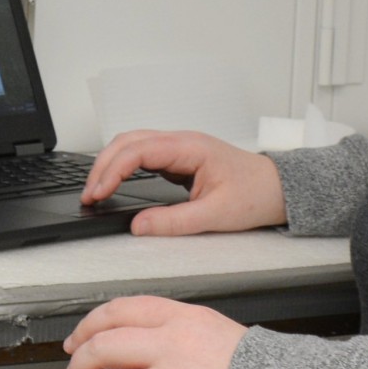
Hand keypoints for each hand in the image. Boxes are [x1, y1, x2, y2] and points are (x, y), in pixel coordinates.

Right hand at [82, 129, 287, 235]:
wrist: (278, 188)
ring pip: (131, 145)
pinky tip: (115, 184)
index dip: (112, 172)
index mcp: (189, 148)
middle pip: (127, 142)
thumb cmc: (255, 194)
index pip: (137, 151)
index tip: (98, 194)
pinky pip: (141, 155)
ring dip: (109, 164)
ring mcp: (178, 147)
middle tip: (89, 196)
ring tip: (96, 190)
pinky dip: (122, 167)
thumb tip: (138, 226)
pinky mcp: (178, 158)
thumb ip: (174, 222)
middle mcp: (181, 142)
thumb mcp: (215, 215)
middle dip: (102, 166)